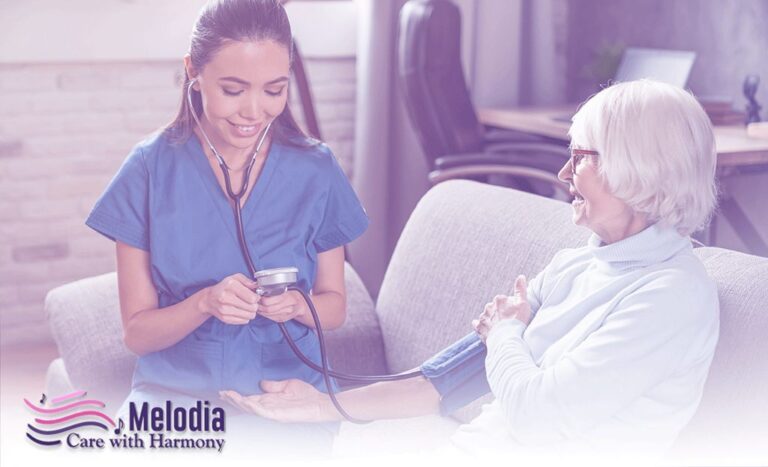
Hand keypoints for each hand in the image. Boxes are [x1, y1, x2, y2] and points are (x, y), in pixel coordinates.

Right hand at [200, 273, 258, 324]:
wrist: (209, 299)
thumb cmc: (225, 288)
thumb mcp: (236, 278)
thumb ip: (248, 281)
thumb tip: (257, 287)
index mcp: (230, 285)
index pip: (252, 298)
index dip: (257, 298)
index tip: (255, 297)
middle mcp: (226, 297)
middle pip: (252, 308)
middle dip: (255, 305)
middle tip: (252, 303)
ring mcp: (224, 309)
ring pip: (249, 316)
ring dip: (251, 312)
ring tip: (248, 307)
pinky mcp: (225, 318)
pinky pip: (243, 321)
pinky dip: (245, 317)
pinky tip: (242, 311)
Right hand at [219, 379, 338, 422]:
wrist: (320, 403)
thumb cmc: (306, 396)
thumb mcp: (287, 385)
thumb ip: (274, 385)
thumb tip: (261, 382)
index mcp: (269, 400)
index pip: (249, 398)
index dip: (237, 395)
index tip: (225, 390)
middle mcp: (269, 407)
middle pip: (247, 404)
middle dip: (233, 400)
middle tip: (221, 393)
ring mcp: (273, 412)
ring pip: (251, 408)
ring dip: (239, 402)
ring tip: (228, 396)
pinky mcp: (279, 415)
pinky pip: (263, 411)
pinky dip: (253, 407)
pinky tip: (245, 401)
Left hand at [257, 290, 308, 322]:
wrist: (301, 304)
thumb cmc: (291, 294)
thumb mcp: (285, 289)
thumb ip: (273, 290)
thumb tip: (259, 289)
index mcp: (288, 297)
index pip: (269, 301)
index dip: (261, 299)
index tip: (257, 296)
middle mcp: (288, 307)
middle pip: (268, 309)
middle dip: (259, 306)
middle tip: (254, 302)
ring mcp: (285, 315)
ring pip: (268, 314)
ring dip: (260, 310)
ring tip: (257, 305)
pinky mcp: (282, 319)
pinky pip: (270, 318)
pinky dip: (264, 314)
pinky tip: (262, 310)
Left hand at [472, 275, 531, 341]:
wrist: (507, 338)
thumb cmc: (517, 321)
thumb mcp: (523, 303)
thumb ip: (520, 289)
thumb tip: (520, 276)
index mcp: (499, 299)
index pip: (505, 301)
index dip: (511, 308)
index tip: (515, 315)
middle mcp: (489, 306)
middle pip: (496, 308)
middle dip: (501, 313)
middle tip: (509, 322)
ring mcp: (483, 317)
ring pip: (487, 316)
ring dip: (492, 320)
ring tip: (501, 328)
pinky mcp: (479, 327)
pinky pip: (478, 325)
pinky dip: (481, 326)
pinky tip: (485, 329)